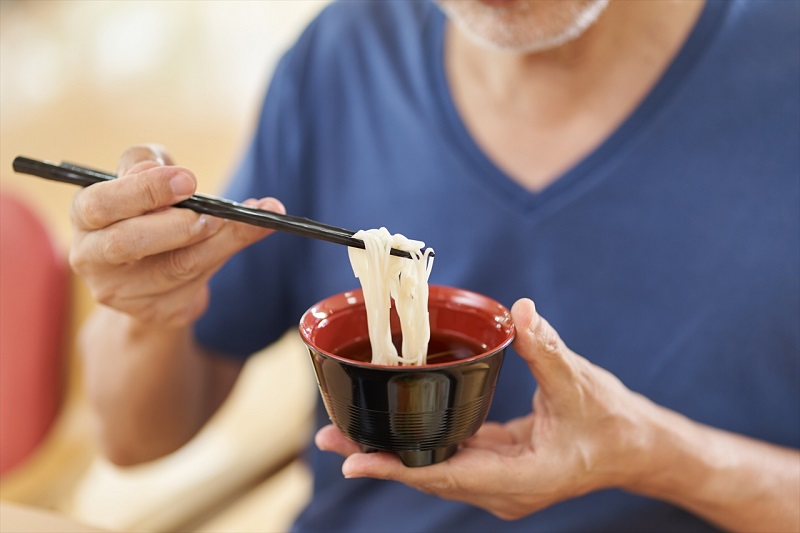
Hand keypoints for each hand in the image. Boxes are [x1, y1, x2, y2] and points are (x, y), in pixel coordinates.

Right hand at [69, 144, 284, 326]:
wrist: (149, 269)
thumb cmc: (144, 207)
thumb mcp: (142, 175)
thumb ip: (148, 164)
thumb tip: (171, 175)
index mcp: (85, 216)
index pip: (100, 204)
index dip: (144, 192)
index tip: (189, 180)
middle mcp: (92, 259)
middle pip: (127, 244)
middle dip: (177, 226)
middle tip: (214, 214)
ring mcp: (123, 293)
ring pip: (175, 268)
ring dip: (219, 241)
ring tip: (252, 217)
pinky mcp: (158, 312)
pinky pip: (198, 285)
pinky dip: (231, 252)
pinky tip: (255, 231)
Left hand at [316, 297, 655, 519]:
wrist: (636, 449)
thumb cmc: (612, 422)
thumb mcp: (580, 383)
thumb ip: (547, 350)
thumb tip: (521, 312)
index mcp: (521, 479)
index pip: (447, 475)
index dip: (398, 469)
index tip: (354, 462)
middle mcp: (502, 490)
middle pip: (429, 476)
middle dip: (380, 458)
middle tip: (330, 436)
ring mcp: (499, 482)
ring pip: (435, 470)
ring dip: (393, 453)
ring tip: (347, 435)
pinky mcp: (498, 468)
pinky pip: (450, 458)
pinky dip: (420, 445)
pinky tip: (393, 429)